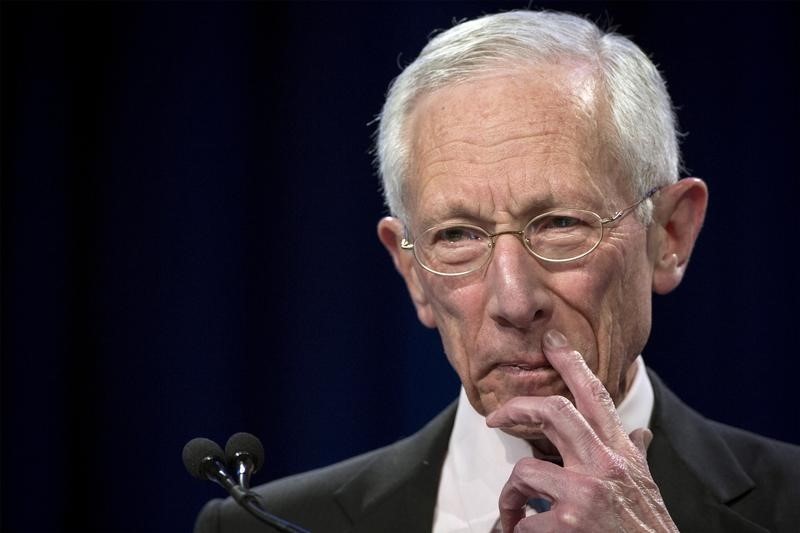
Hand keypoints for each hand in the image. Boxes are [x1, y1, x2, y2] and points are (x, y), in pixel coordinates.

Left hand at [485, 329, 676, 532]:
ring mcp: (587, 494)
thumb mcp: (646, 485)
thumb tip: (639, 434)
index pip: (596, 396)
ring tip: (512, 514)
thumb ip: (635, 456)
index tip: (551, 340)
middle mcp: (606, 466)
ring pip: (525, 472)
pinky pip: (523, 521)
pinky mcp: (570, 524)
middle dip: (518, 409)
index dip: (571, 363)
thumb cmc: (647, 528)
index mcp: (620, 453)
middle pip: (555, 412)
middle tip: (495, 419)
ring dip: (510, 497)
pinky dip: (517, 531)